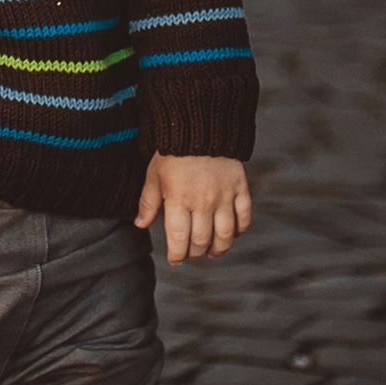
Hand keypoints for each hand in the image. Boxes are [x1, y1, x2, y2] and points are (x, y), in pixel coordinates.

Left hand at [137, 154, 252, 263]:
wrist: (201, 125)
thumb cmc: (174, 150)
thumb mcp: (154, 174)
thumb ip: (148, 201)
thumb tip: (141, 225)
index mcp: (178, 200)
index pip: (179, 239)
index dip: (177, 255)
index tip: (174, 259)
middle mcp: (203, 202)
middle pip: (201, 241)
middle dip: (194, 254)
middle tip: (190, 255)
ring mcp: (224, 197)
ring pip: (225, 235)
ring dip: (218, 249)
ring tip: (211, 253)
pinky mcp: (240, 188)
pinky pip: (244, 217)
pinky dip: (240, 230)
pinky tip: (232, 234)